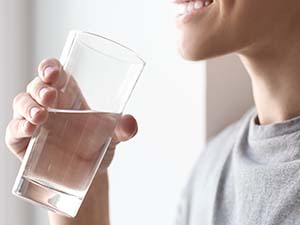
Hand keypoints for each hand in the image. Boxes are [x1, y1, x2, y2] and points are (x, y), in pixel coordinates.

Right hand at [6, 58, 137, 166]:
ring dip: (28, 106)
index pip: (54, 72)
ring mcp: (34, 121)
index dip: (49, 67)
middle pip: (36, 86)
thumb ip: (123, 128)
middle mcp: (49, 104)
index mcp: (68, 95)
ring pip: (21, 103)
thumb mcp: (113, 136)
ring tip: (41, 116)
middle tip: (50, 97)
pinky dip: (18, 127)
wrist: (89, 173)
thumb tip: (131, 122)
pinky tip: (29, 129)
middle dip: (40, 88)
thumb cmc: (98, 146)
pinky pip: (14, 130)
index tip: (53, 72)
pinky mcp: (23, 141)